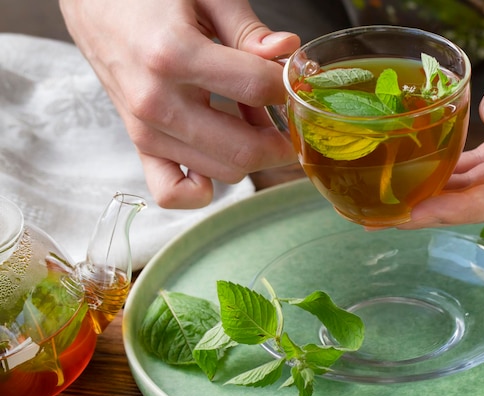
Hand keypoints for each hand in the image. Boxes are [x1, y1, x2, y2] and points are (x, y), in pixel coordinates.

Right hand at [60, 0, 299, 207]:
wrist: (95, 8)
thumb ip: (247, 28)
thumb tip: (288, 51)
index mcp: (174, 56)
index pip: (257, 88)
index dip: (287, 85)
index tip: (292, 78)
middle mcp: (157, 104)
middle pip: (245, 149)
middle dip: (282, 139)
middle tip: (287, 115)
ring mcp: (147, 132)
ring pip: (224, 172)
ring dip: (250, 152)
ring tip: (248, 117)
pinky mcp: (141, 146)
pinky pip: (173, 193)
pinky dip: (203, 188)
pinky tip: (218, 157)